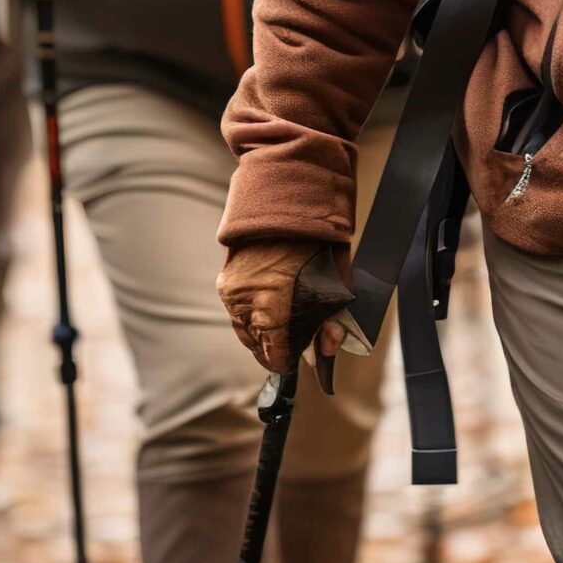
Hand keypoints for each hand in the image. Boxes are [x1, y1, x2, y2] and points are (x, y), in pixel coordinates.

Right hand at [218, 238, 347, 373]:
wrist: (289, 201)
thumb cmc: (318, 241)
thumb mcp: (337, 283)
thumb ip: (331, 322)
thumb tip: (326, 350)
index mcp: (272, 307)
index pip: (274, 354)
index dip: (286, 361)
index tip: (295, 360)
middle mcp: (246, 303)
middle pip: (257, 345)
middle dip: (274, 348)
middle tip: (291, 346)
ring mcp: (232, 291)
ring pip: (243, 330)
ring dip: (260, 334)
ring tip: (278, 330)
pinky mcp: (226, 280)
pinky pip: (236, 311)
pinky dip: (250, 316)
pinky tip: (265, 310)